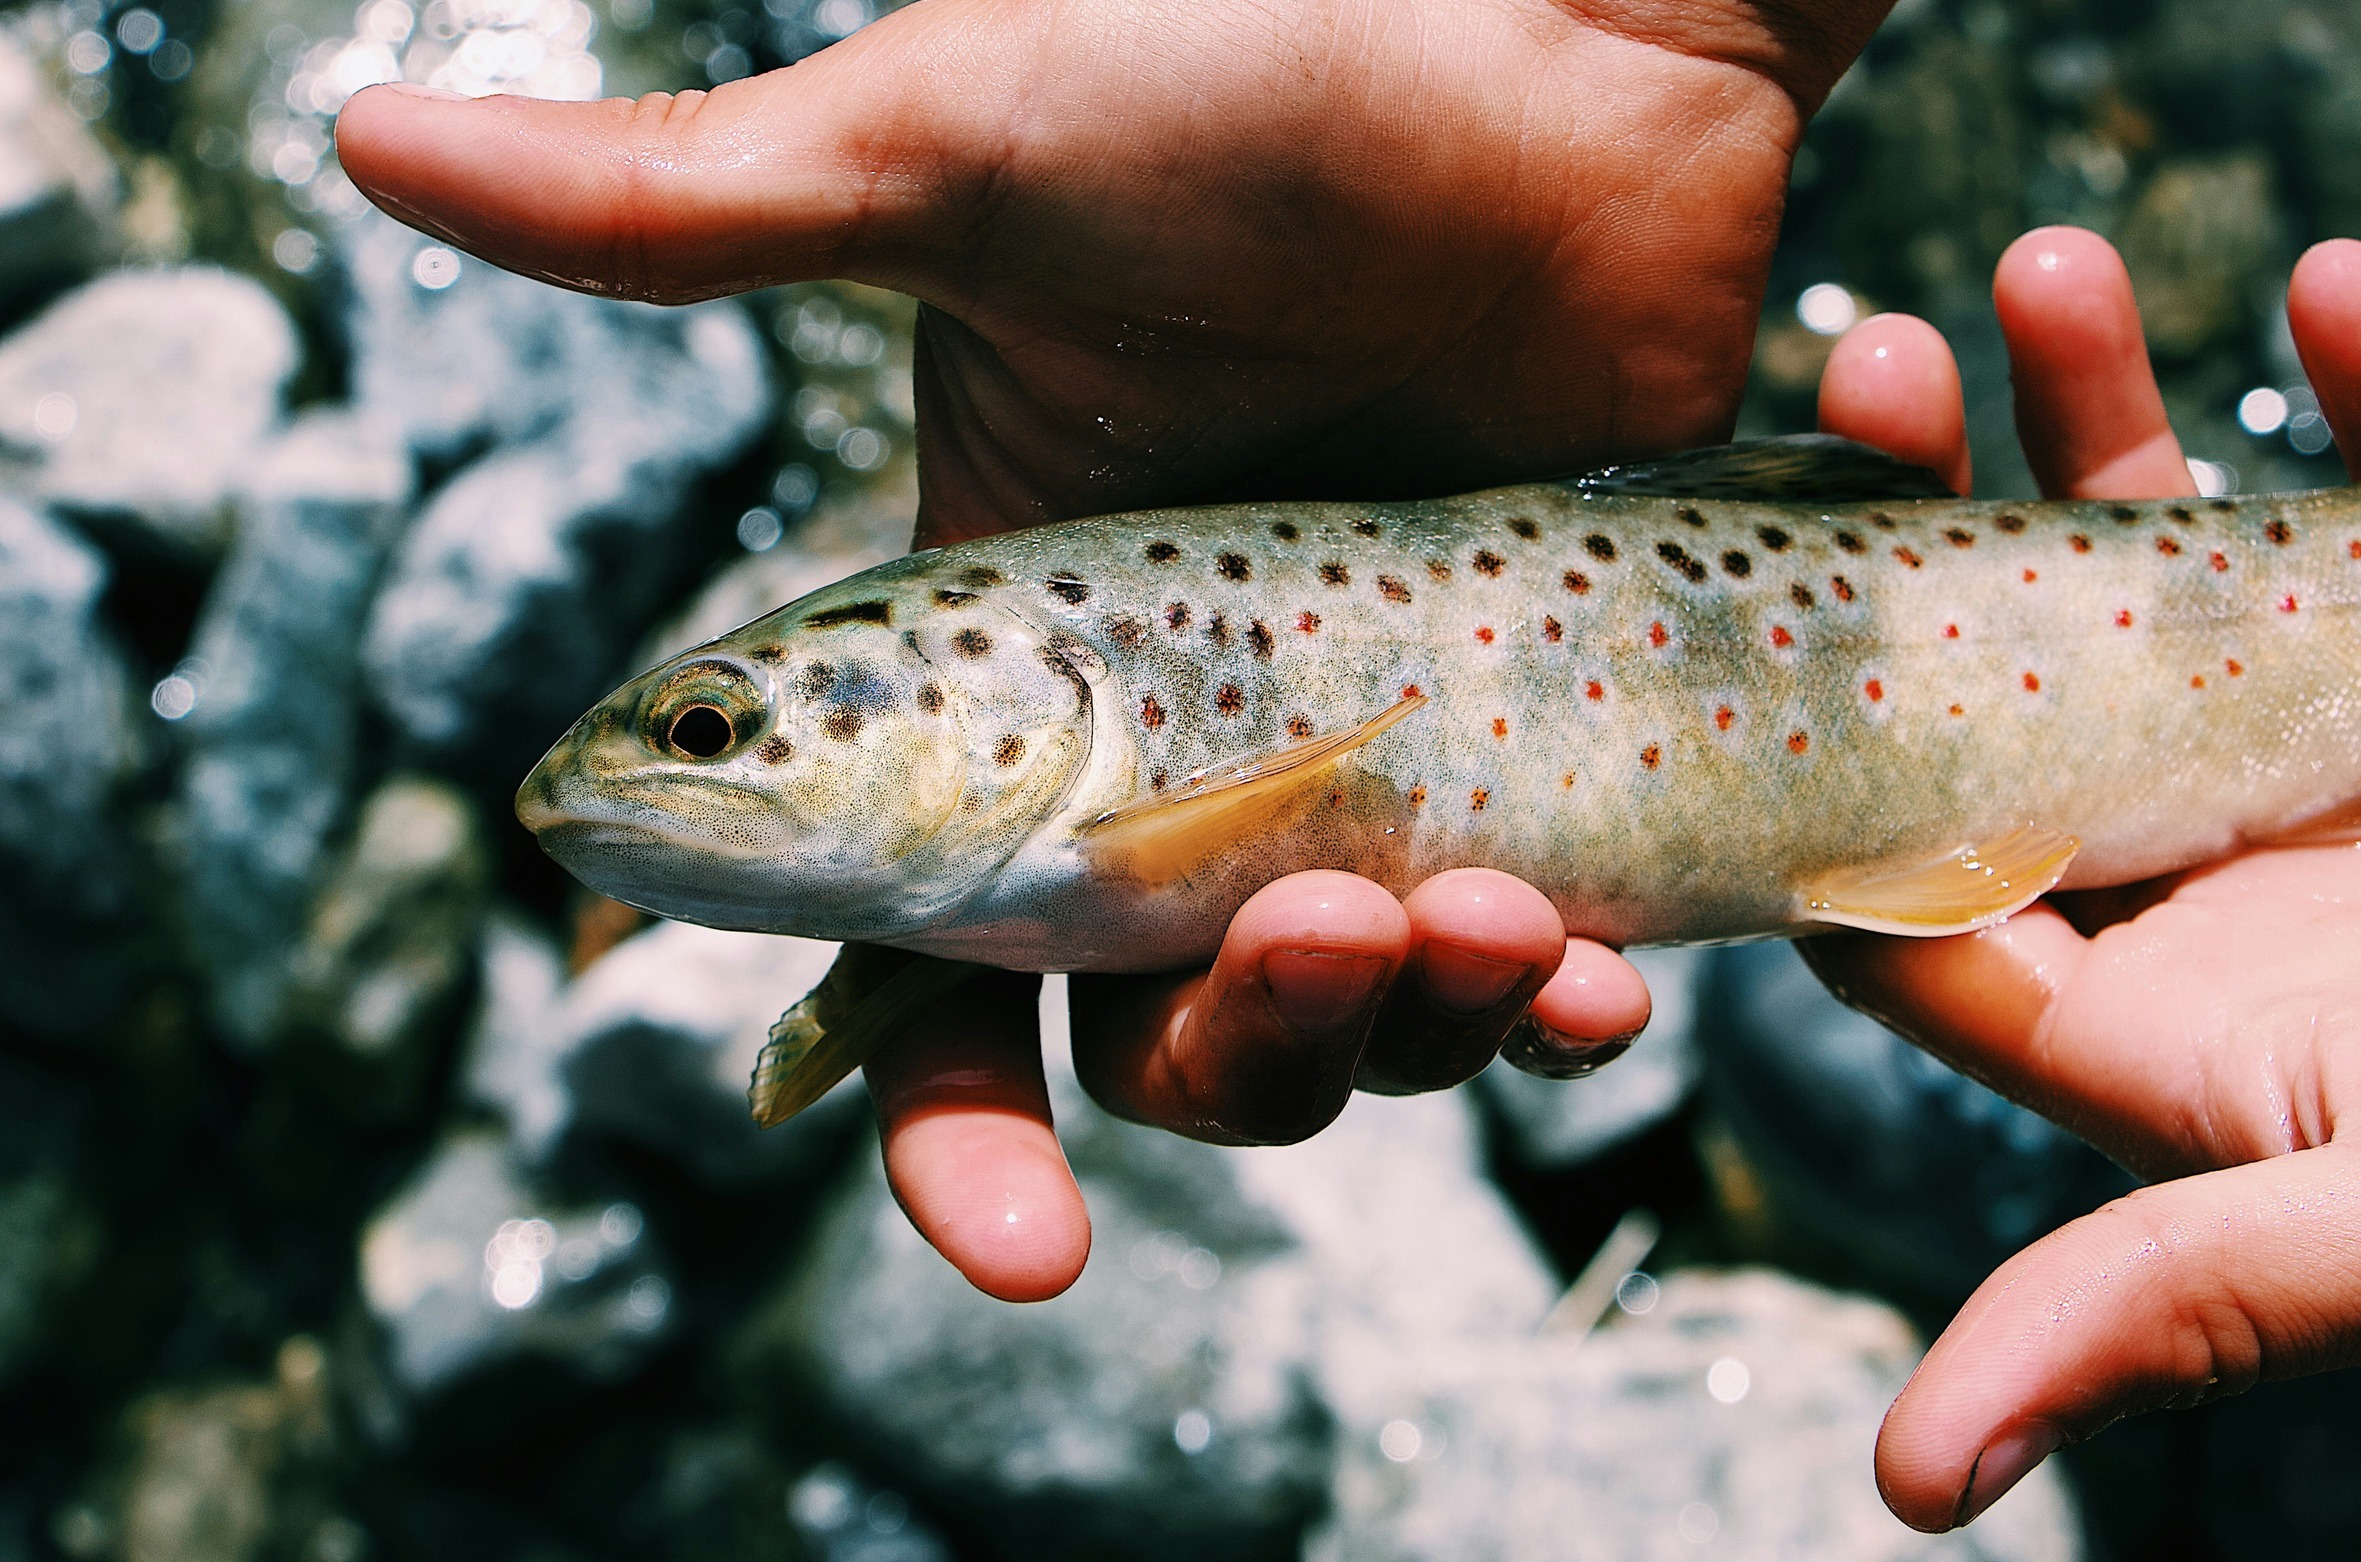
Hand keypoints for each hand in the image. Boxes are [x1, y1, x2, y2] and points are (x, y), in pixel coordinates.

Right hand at [339, 0, 1896, 1298]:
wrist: (1561, 18)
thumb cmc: (1254, 59)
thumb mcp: (954, 149)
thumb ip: (688, 211)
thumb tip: (354, 142)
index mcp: (1004, 662)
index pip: (936, 961)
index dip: (958, 1124)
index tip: (1022, 1238)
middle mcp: (1172, 735)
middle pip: (1155, 1032)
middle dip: (1231, 1061)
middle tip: (1314, 943)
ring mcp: (1365, 740)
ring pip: (1354, 1014)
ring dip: (1408, 1032)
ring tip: (1493, 927)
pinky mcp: (1535, 716)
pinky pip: (1537, 940)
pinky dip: (1563, 994)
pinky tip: (1602, 969)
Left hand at [1802, 229, 2360, 1529]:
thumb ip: (2172, 1301)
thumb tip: (1907, 1479)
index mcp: (2161, 1015)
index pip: (1922, 889)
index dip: (1819, 762)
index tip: (1742, 613)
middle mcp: (2224, 871)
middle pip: (2017, 682)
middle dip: (1938, 523)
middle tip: (1854, 369)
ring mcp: (2349, 749)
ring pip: (2186, 559)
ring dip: (2115, 418)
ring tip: (2034, 277)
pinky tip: (2334, 286)